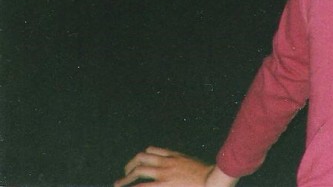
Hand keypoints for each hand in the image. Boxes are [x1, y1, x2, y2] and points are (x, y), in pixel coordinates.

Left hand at [114, 147, 236, 186]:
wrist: (211, 179)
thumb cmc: (206, 173)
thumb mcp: (193, 163)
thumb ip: (181, 162)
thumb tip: (176, 165)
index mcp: (173, 156)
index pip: (152, 150)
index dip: (142, 156)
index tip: (138, 163)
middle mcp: (166, 162)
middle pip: (141, 157)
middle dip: (130, 165)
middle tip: (125, 174)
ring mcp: (163, 173)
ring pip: (138, 170)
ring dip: (126, 178)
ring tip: (118, 184)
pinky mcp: (163, 185)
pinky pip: (143, 185)